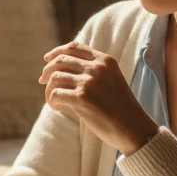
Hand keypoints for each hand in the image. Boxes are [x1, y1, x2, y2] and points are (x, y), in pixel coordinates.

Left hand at [39, 41, 157, 153]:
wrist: (133, 128)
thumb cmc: (120, 108)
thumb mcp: (111, 80)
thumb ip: (93, 71)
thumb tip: (61, 70)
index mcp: (105, 60)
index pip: (74, 47)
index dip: (57, 52)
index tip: (47, 59)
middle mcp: (97, 67)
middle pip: (61, 60)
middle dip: (48, 71)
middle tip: (42, 81)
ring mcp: (89, 82)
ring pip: (55, 77)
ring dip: (49, 90)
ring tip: (54, 101)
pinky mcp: (82, 98)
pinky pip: (56, 94)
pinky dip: (52, 100)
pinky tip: (58, 108)